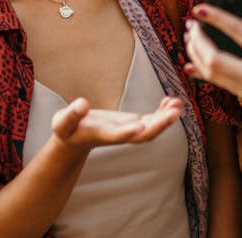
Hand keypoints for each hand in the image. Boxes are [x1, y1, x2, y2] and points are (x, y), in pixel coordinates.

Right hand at [50, 96, 182, 150]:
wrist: (75, 139)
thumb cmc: (67, 129)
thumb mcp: (63, 122)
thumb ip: (72, 114)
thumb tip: (82, 104)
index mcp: (102, 135)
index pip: (117, 136)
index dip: (128, 131)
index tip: (140, 124)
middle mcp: (119, 135)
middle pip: (142, 135)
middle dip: (159, 125)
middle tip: (175, 111)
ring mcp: (128, 131)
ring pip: (151, 128)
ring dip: (166, 118)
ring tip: (178, 103)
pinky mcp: (133, 124)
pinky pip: (152, 121)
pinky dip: (163, 113)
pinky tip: (172, 101)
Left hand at [184, 4, 241, 141]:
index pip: (238, 31)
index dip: (217, 18)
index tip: (200, 8)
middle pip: (214, 58)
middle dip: (198, 41)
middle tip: (192, 25)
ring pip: (210, 72)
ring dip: (195, 54)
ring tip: (191, 38)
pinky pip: (216, 83)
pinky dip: (201, 71)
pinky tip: (192, 62)